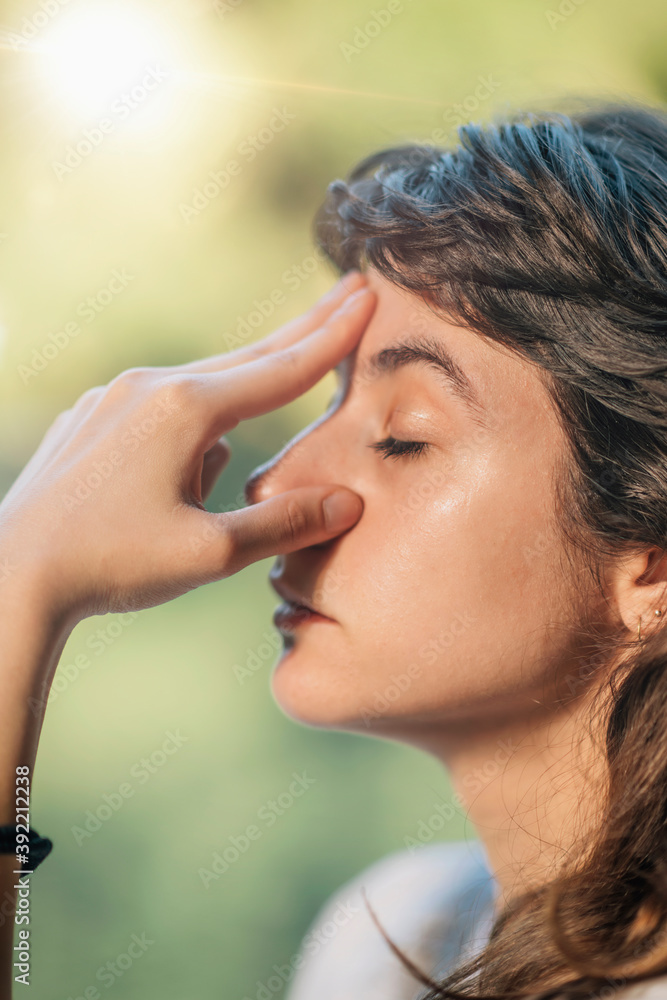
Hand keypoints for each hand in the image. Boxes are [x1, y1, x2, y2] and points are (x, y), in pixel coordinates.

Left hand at [0, 272, 375, 622]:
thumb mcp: (212, 551)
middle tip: (348, 292)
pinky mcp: (91, 418)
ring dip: (237, 403)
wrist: (13, 572)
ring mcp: (114, 398)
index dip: (333, 336)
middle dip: (303, 329)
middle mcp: (150, 387)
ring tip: (215, 474)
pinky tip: (178, 469)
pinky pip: (158, 410)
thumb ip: (285, 521)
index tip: (369, 298)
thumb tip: (348, 502)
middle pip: (247, 356)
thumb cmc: (112, 563)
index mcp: (188, 410)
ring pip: (200, 390)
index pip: (282, 369)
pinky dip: (189, 424)